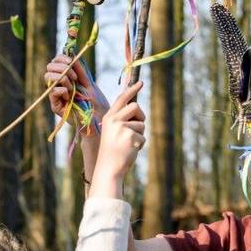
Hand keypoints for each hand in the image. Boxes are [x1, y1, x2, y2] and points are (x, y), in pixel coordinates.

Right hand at [43, 54, 109, 121]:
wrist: (99, 120)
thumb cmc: (96, 103)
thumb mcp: (89, 82)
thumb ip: (81, 69)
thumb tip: (72, 53)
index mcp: (66, 78)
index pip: (56, 62)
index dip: (61, 58)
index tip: (71, 60)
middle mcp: (59, 85)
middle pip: (49, 67)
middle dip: (63, 68)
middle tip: (75, 77)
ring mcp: (56, 95)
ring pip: (48, 77)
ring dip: (63, 79)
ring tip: (73, 88)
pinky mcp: (55, 105)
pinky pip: (52, 91)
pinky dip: (62, 90)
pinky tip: (70, 96)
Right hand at [90, 80, 144, 198]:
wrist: (108, 168)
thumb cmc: (112, 150)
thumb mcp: (113, 131)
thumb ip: (122, 120)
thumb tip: (136, 108)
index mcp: (108, 117)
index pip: (122, 99)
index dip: (132, 89)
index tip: (141, 83)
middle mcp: (114, 120)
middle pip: (136, 107)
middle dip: (141, 116)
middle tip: (136, 129)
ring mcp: (122, 128)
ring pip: (141, 124)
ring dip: (139, 135)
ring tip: (128, 144)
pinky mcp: (130, 137)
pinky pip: (143, 137)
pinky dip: (140, 145)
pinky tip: (130, 151)